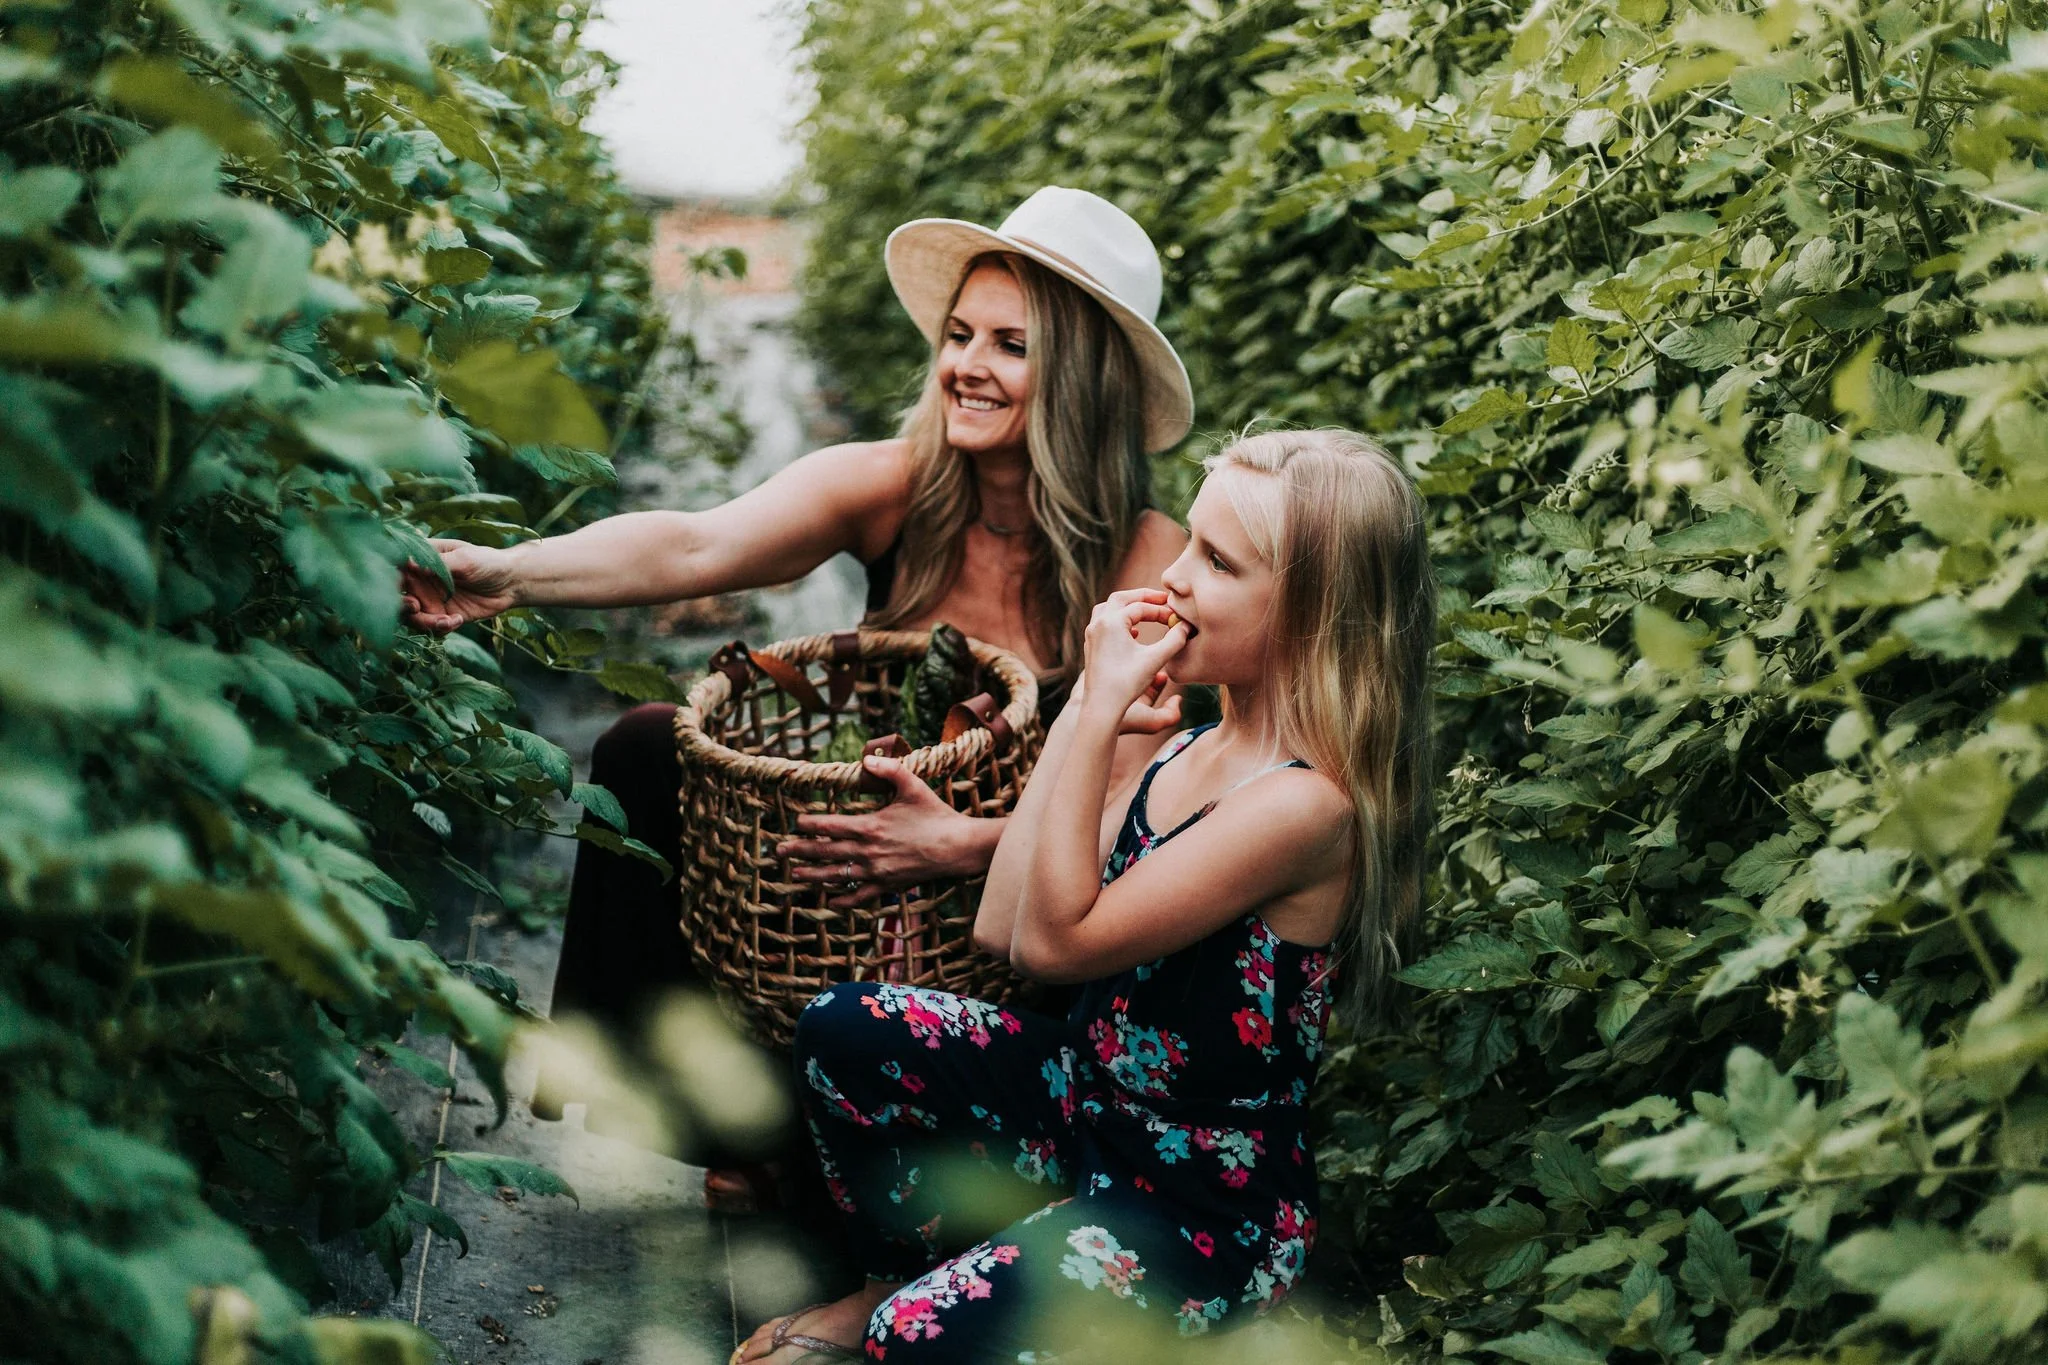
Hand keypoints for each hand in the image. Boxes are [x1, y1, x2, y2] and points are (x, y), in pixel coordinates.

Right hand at [399, 539, 518, 633]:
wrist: (512, 583)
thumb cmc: (488, 562)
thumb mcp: (464, 559)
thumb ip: (437, 563)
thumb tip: (408, 561)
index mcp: (421, 559)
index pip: (394, 568)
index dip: (388, 579)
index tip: (397, 588)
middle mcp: (421, 580)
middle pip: (397, 597)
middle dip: (402, 606)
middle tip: (416, 607)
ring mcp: (431, 599)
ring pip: (412, 617)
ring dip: (425, 622)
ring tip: (447, 620)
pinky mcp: (443, 616)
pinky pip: (432, 628)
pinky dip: (440, 629)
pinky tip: (457, 621)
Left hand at [778, 755, 988, 908]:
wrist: (958, 847)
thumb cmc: (936, 815)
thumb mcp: (912, 785)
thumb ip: (888, 770)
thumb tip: (867, 759)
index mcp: (869, 826)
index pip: (828, 826)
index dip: (808, 824)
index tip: (796, 822)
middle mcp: (867, 852)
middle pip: (824, 853)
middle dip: (799, 852)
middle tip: (779, 852)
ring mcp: (875, 872)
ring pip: (835, 877)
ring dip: (812, 877)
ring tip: (795, 877)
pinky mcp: (887, 887)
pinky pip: (858, 897)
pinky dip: (841, 900)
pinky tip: (829, 901)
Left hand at [1079, 589, 1188, 721]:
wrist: (1101, 706)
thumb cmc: (1127, 683)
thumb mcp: (1156, 660)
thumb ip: (1174, 640)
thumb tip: (1186, 626)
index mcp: (1112, 622)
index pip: (1141, 607)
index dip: (1161, 610)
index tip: (1176, 617)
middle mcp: (1098, 623)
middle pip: (1121, 598)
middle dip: (1143, 597)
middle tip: (1162, 598)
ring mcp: (1091, 634)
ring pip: (1109, 607)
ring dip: (1128, 605)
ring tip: (1146, 609)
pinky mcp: (1091, 645)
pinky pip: (1104, 622)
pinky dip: (1119, 619)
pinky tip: (1134, 631)